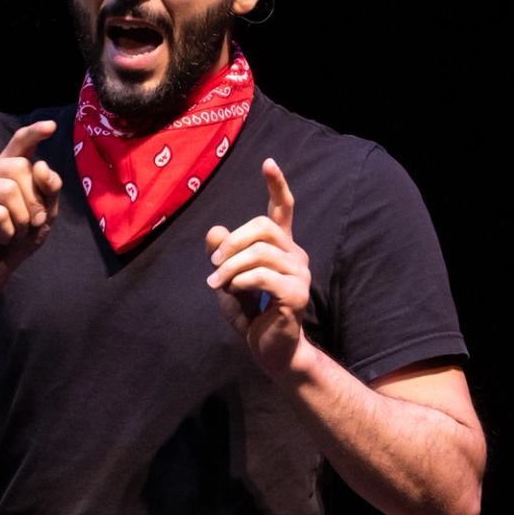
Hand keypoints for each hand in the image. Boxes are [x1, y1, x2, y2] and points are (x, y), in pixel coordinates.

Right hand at [0, 121, 62, 303]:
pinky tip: (1, 238)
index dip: (34, 133)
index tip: (51, 126)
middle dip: (34, 201)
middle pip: (19, 168)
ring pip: (8, 190)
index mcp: (2, 168)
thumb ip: (48, 189)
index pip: (19, 144)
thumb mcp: (44, 214)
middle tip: (29, 224)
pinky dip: (8, 231)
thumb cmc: (18, 239)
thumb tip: (41, 165)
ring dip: (21, 219)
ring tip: (14, 232)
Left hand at [205, 158, 311, 377]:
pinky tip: (230, 290)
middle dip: (232, 241)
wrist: (271, 351)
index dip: (277, 184)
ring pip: (260, 252)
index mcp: (280, 247)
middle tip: (213, 263)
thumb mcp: (227, 280)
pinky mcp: (297, 294)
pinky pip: (263, 275)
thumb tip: (214, 230)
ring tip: (217, 283)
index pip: (283, 209)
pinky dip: (239, 280)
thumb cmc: (252, 313)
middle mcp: (295, 255)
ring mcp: (300, 274)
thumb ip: (221, 255)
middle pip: (263, 226)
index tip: (268, 162)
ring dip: (230, 266)